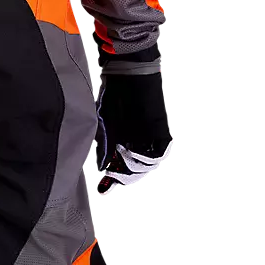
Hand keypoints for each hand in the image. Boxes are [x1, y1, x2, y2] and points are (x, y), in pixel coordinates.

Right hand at [95, 73, 172, 194]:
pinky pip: (158, 154)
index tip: (102, 191)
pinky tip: (127, 153)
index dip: (113, 181)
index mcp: (127, 139)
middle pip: (138, 171)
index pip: (123, 167)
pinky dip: (143, 159)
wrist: (129, 72)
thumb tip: (102, 169)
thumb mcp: (103, 123)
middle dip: (123, 178)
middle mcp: (141, 141)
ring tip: (118, 160)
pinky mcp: (162, 132)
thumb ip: (103, 147)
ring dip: (133, 168)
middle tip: (111, 178)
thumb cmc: (114, 93)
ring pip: (149, 166)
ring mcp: (152, 137)